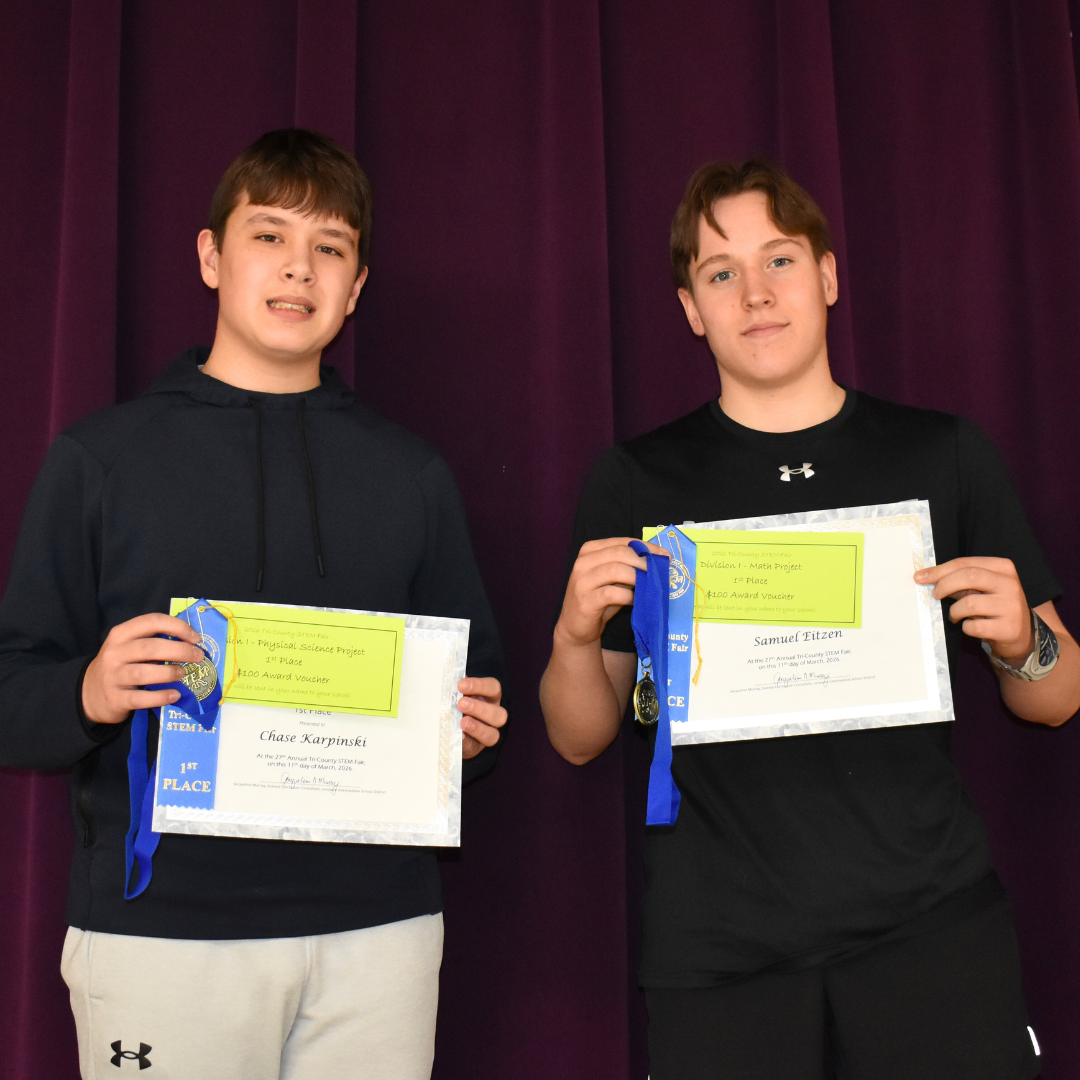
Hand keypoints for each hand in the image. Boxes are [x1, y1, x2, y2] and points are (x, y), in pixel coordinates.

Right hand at [82, 613, 205, 724]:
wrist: (90, 693)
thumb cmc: (121, 665)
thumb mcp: (129, 647)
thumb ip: (153, 641)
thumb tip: (192, 643)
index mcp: (121, 634)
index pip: (151, 622)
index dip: (177, 627)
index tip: (196, 638)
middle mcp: (114, 653)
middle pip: (150, 647)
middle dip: (179, 650)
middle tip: (198, 656)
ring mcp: (112, 676)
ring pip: (143, 673)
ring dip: (169, 673)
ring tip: (183, 674)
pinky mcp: (115, 699)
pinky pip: (140, 698)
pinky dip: (160, 697)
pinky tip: (175, 695)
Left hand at [458, 677, 505, 758]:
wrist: (450, 727)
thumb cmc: (457, 704)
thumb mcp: (458, 694)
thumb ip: (457, 691)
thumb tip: (449, 684)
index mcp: (491, 697)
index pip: (493, 688)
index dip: (479, 685)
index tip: (461, 685)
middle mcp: (494, 715)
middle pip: (498, 713)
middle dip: (479, 708)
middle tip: (461, 704)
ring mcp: (488, 733)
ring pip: (493, 734)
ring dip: (477, 727)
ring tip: (462, 722)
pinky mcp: (477, 748)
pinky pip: (475, 746)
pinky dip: (466, 741)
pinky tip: (458, 735)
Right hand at [554, 537, 668, 649]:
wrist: (576, 626)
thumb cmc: (598, 599)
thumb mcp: (611, 578)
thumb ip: (627, 566)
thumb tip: (656, 560)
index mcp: (589, 550)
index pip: (622, 542)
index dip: (646, 547)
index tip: (664, 556)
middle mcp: (583, 562)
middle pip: (619, 553)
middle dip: (643, 561)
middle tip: (660, 571)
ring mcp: (582, 581)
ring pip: (616, 570)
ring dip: (637, 577)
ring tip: (650, 586)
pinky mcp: (586, 600)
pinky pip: (612, 594)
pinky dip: (629, 596)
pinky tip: (636, 601)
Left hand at [914, 557, 1031, 661]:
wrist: (1020, 634)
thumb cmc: (992, 606)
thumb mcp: (980, 588)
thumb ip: (958, 580)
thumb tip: (925, 576)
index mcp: (1003, 568)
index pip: (965, 563)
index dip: (939, 570)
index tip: (920, 577)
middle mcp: (1010, 584)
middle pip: (969, 576)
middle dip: (944, 585)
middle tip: (935, 595)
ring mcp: (1011, 606)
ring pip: (969, 604)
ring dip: (955, 611)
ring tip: (956, 616)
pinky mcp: (1008, 628)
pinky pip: (974, 626)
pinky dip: (965, 627)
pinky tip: (969, 626)